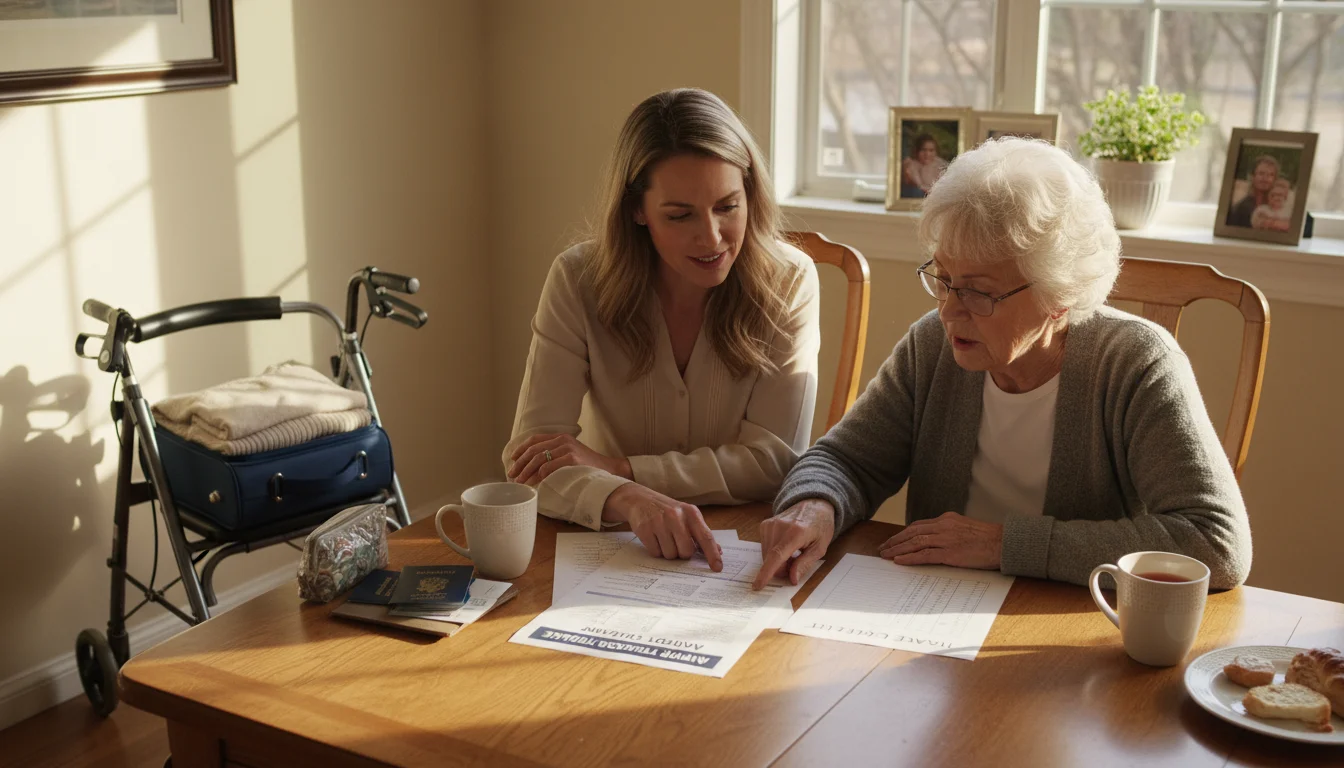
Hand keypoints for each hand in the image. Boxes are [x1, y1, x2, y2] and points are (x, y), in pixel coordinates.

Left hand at [508, 433, 631, 485]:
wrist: (609, 469)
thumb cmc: (587, 465)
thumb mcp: (570, 454)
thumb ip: (555, 455)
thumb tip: (533, 467)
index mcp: (560, 437)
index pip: (534, 439)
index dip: (521, 449)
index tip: (512, 460)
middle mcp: (562, 440)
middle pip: (534, 449)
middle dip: (520, 463)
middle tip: (512, 475)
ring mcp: (567, 448)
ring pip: (539, 458)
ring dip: (526, 471)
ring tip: (520, 481)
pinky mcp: (572, 458)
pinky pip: (550, 466)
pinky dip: (540, 473)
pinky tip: (536, 481)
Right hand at [602, 483, 722, 571]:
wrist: (639, 499)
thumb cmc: (667, 511)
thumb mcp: (686, 516)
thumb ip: (701, 534)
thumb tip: (718, 551)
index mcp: (691, 513)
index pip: (705, 537)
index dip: (712, 554)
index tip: (717, 567)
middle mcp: (676, 516)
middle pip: (687, 551)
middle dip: (682, 553)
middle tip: (676, 543)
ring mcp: (659, 522)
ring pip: (670, 555)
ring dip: (668, 552)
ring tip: (663, 538)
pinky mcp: (645, 529)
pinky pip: (655, 553)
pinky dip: (656, 550)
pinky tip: (654, 538)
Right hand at [753, 499, 834, 589]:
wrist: (814, 504)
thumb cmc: (820, 526)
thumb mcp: (820, 548)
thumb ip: (805, 563)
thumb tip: (792, 578)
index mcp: (796, 532)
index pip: (776, 555)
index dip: (767, 573)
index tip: (758, 585)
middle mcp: (779, 526)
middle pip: (770, 559)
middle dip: (780, 569)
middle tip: (795, 565)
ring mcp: (770, 524)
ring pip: (766, 555)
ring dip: (776, 561)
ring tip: (792, 554)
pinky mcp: (765, 525)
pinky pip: (764, 547)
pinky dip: (773, 553)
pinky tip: (785, 547)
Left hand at [877, 511, 1002, 568]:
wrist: (1005, 543)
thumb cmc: (989, 539)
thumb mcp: (966, 529)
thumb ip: (950, 532)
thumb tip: (936, 540)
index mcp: (947, 519)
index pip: (918, 525)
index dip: (903, 533)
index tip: (893, 540)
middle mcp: (944, 526)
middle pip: (912, 532)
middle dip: (895, 540)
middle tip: (883, 548)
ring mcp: (946, 539)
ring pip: (915, 542)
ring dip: (898, 549)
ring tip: (886, 555)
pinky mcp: (950, 552)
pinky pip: (924, 555)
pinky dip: (910, 557)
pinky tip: (899, 561)